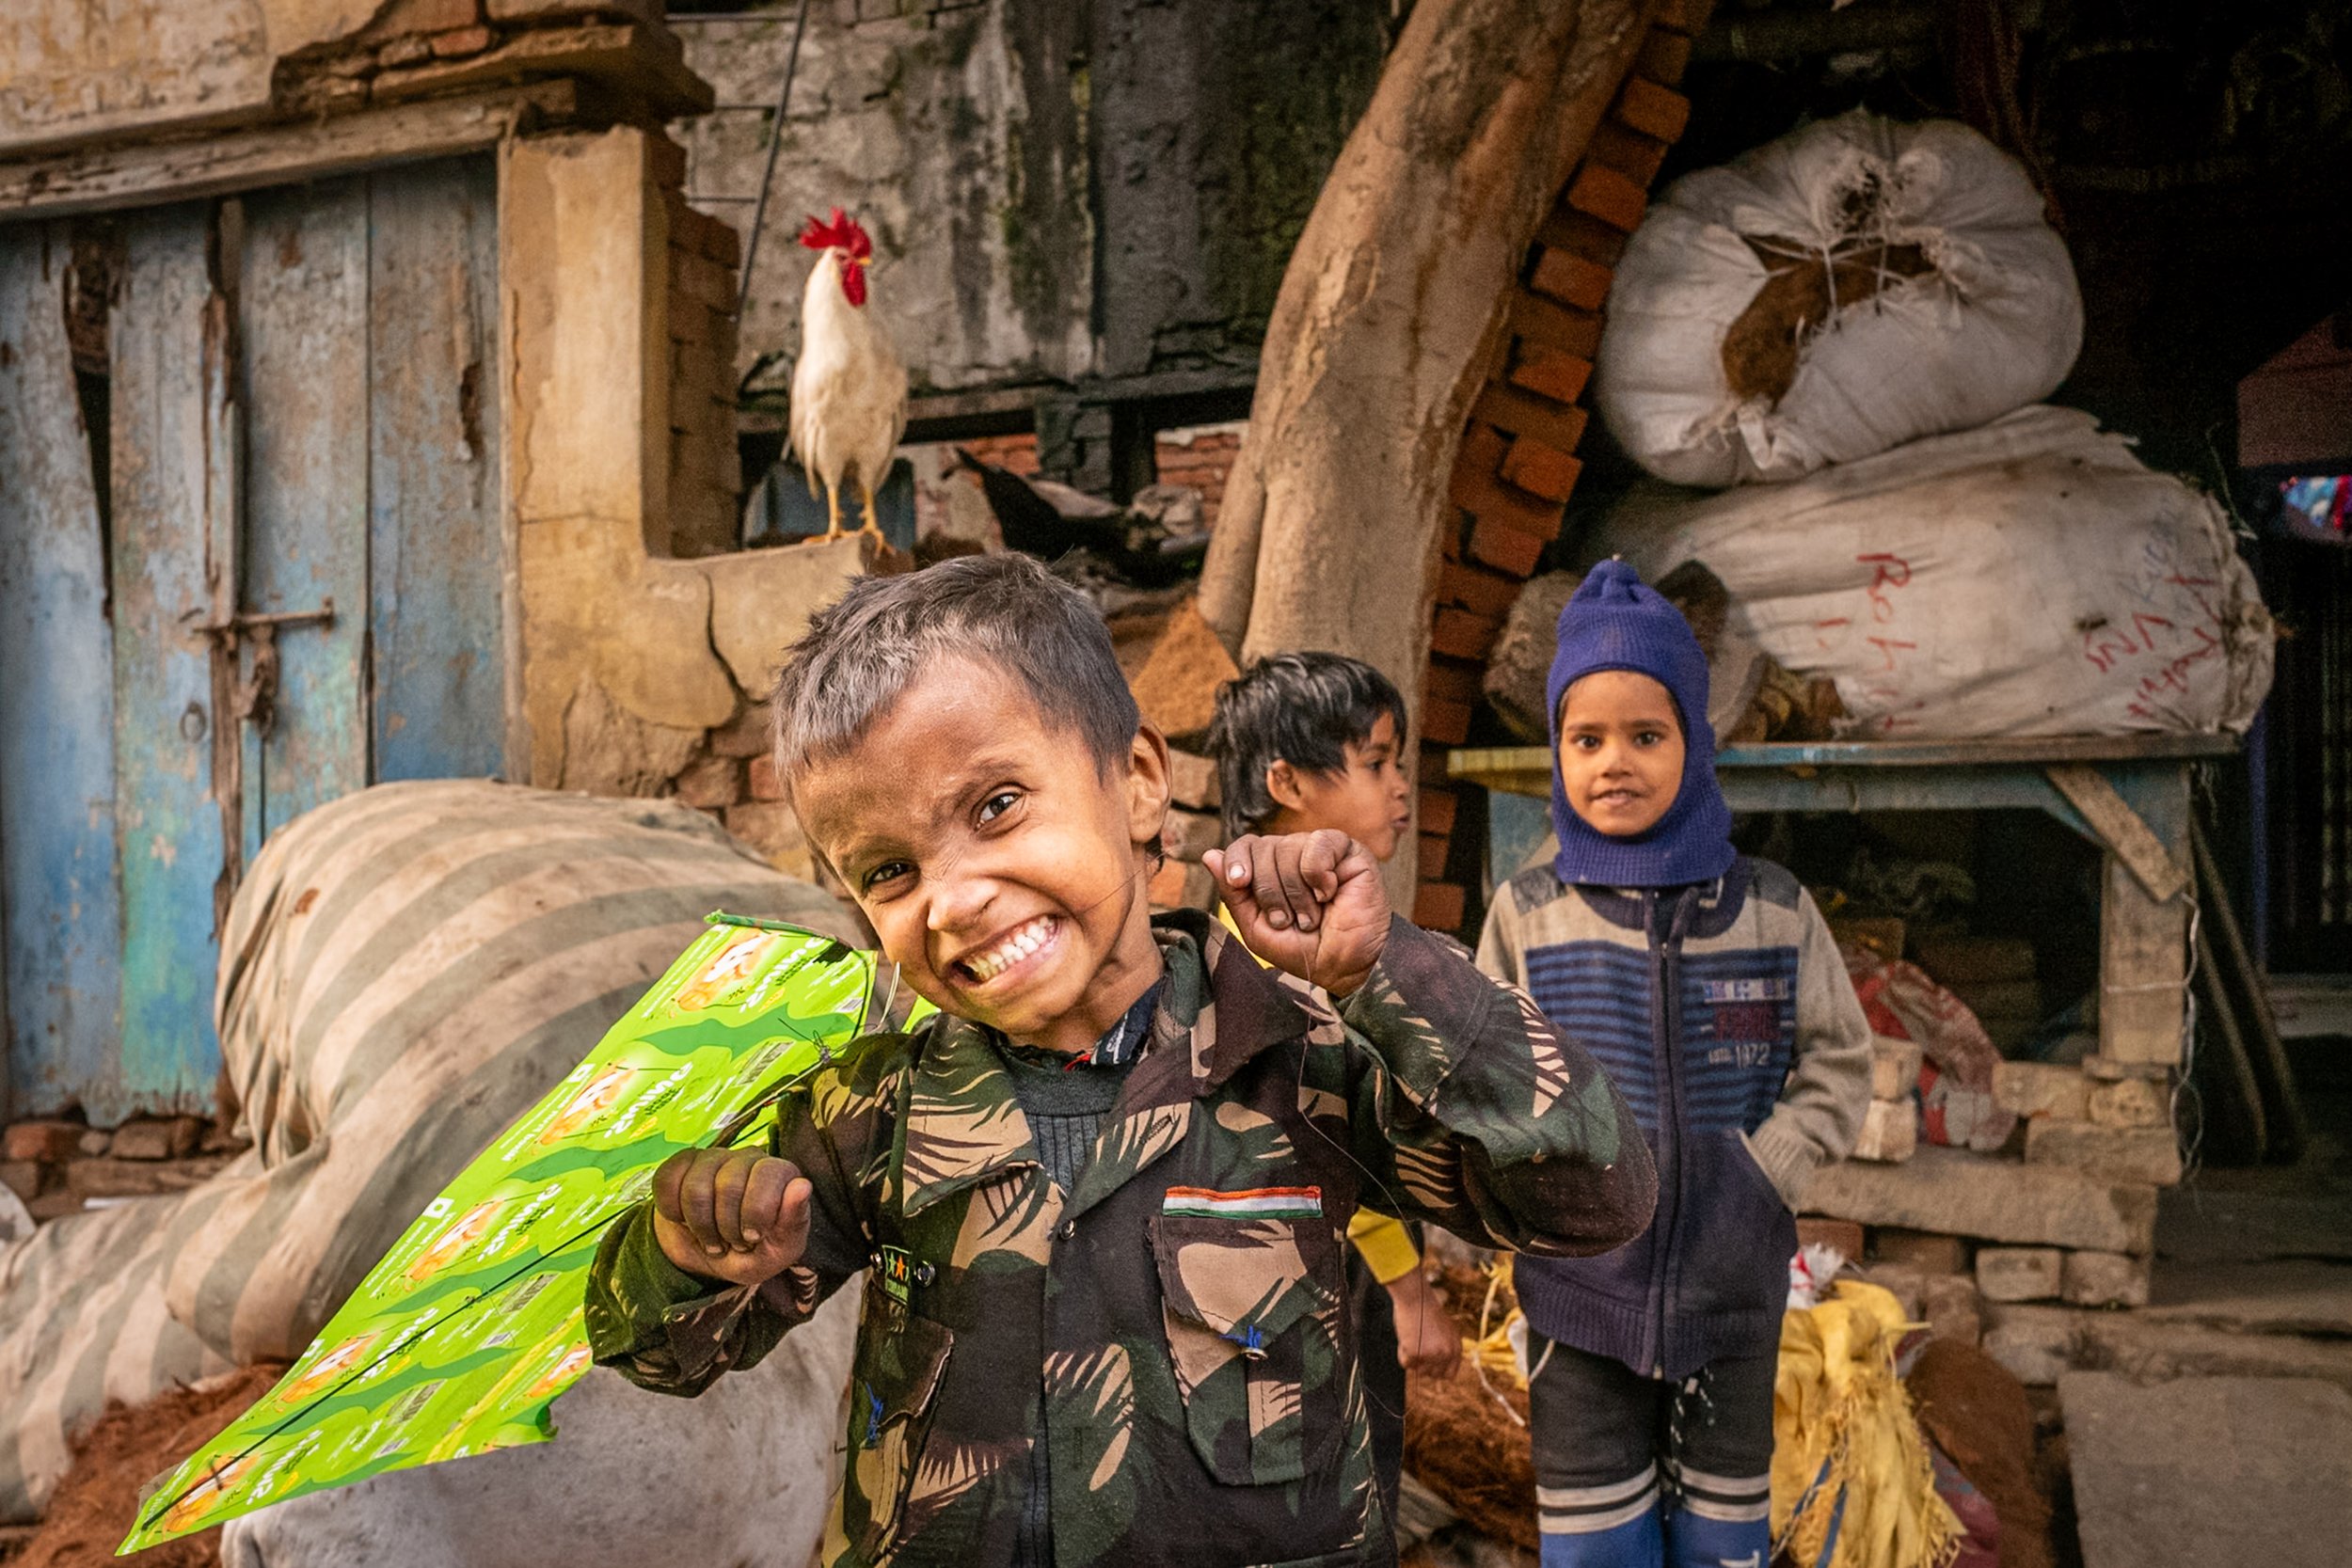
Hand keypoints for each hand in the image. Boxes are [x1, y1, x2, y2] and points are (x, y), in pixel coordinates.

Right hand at [650, 1147, 812, 1285]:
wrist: (709, 1258)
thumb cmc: (752, 1253)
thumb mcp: (778, 1252)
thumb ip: (794, 1223)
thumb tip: (802, 1186)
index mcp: (780, 1173)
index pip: (767, 1176)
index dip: (756, 1214)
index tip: (753, 1237)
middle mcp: (748, 1157)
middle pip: (728, 1185)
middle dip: (726, 1228)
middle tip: (731, 1242)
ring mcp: (713, 1157)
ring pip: (695, 1187)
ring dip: (700, 1226)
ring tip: (712, 1238)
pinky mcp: (681, 1164)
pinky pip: (667, 1182)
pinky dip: (673, 1213)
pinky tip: (685, 1220)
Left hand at [1203, 830, 1390, 995]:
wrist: (1344, 966)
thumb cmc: (1303, 949)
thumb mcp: (1256, 928)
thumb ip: (1233, 894)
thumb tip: (1209, 854)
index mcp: (1269, 869)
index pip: (1244, 846)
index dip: (1237, 861)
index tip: (1239, 882)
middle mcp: (1293, 854)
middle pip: (1263, 848)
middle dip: (1271, 892)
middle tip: (1288, 920)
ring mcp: (1319, 850)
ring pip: (1288, 847)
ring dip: (1297, 893)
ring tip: (1311, 916)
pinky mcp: (1348, 850)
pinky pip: (1318, 843)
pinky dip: (1318, 874)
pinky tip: (1329, 893)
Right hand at [1386, 1267, 1461, 1376]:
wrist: (1416, 1298)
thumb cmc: (1428, 1311)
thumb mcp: (1447, 1330)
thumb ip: (1448, 1349)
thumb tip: (1446, 1372)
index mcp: (1456, 1349)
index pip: (1449, 1375)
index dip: (1438, 1370)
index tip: (1429, 1364)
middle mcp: (1446, 1354)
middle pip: (1432, 1375)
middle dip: (1424, 1364)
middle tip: (1418, 1346)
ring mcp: (1431, 1355)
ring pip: (1418, 1371)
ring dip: (1413, 1358)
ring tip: (1412, 1339)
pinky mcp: (1415, 1353)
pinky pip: (1405, 1364)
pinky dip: (1402, 1353)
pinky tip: (1405, 1337)